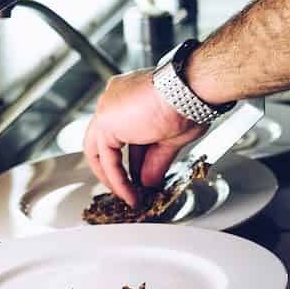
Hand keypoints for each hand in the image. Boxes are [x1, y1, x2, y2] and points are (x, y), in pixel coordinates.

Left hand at [83, 69, 205, 205]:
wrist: (188, 92)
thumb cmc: (189, 102)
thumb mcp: (171, 138)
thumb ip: (155, 161)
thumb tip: (149, 181)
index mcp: (130, 95)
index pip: (125, 133)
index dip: (134, 158)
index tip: (140, 176)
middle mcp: (114, 99)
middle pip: (107, 141)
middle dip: (116, 169)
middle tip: (128, 189)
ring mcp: (107, 109)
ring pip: (101, 151)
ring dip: (114, 178)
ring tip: (129, 196)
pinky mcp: (105, 122)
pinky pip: (107, 159)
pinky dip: (117, 179)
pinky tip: (129, 193)